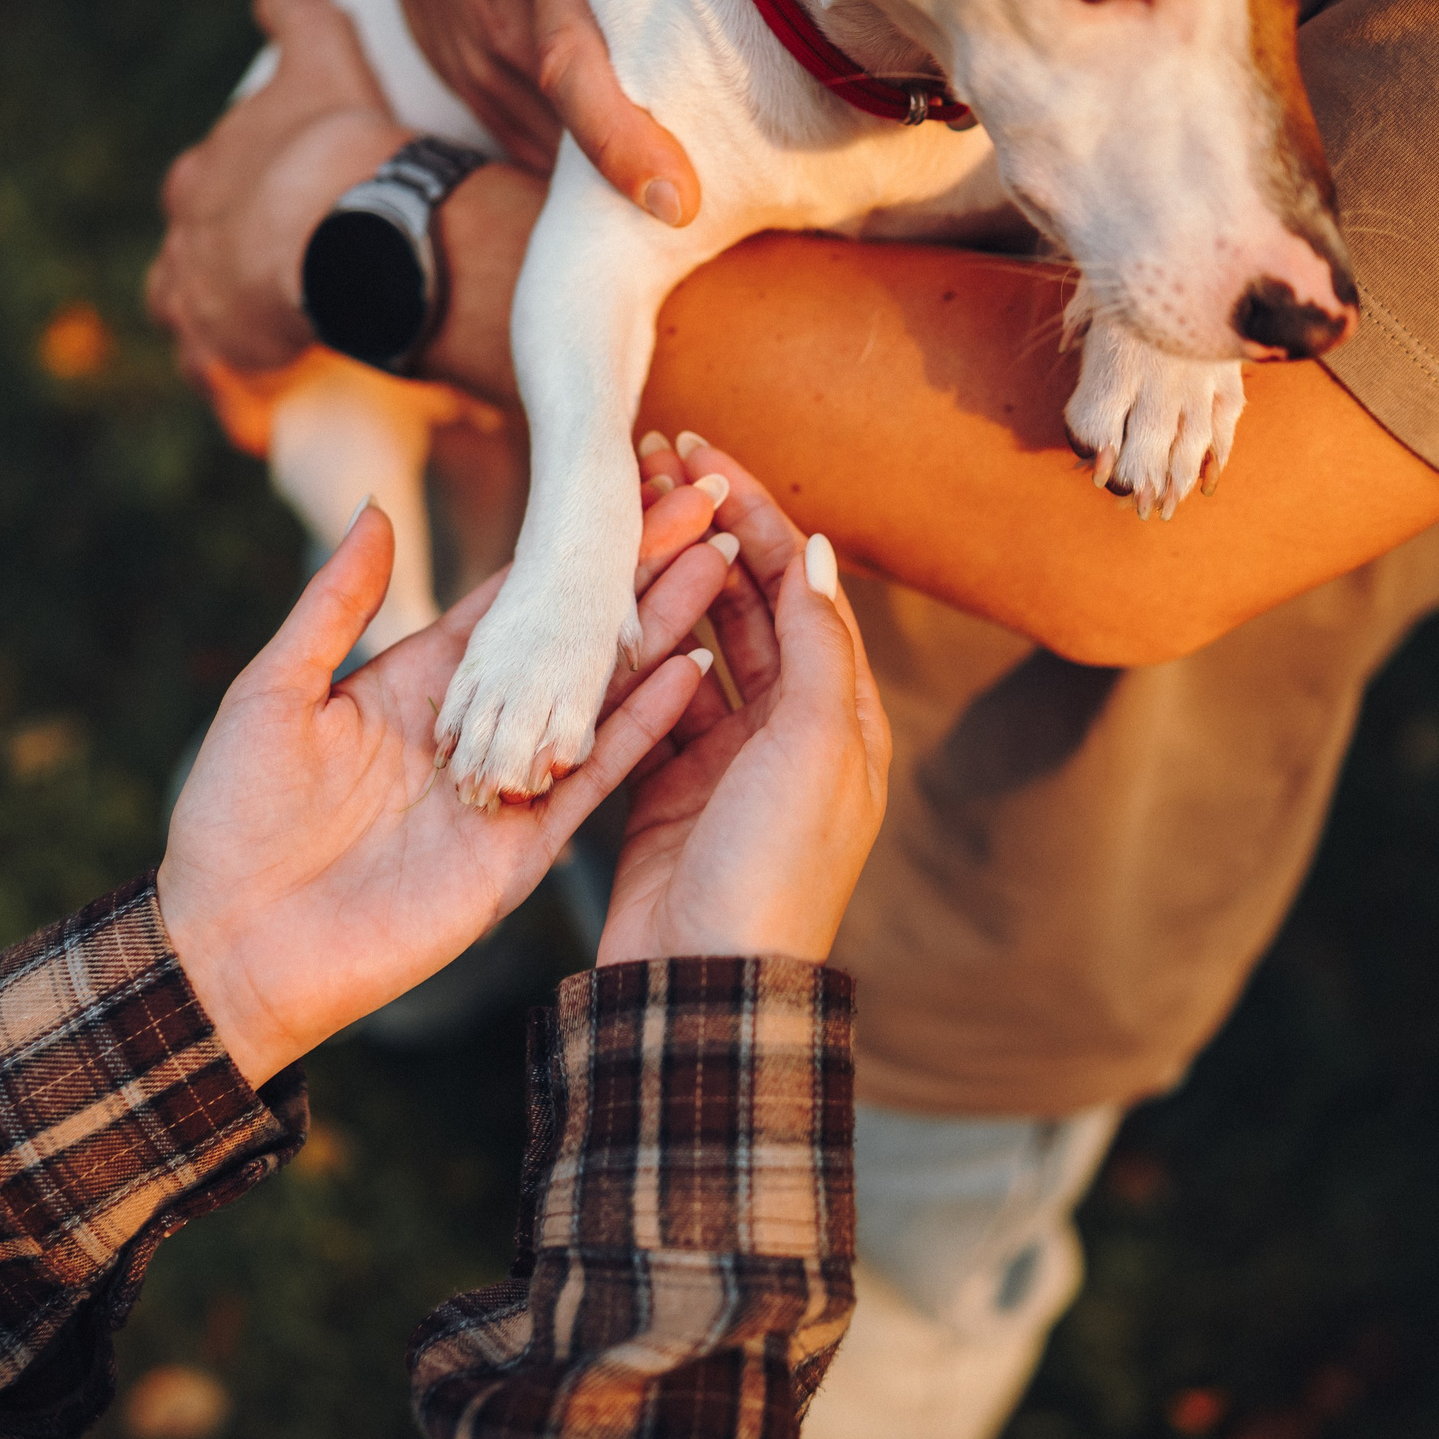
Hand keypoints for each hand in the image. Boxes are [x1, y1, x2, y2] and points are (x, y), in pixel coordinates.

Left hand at [146, 0, 411, 379]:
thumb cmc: (333, 141)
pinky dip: (250, 412)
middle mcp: (183, 249)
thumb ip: (295, 10)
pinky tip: (274, 422)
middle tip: (279, 295)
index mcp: (199, 185)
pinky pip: (232, 403)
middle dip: (220, 284)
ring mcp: (198, 312)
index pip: (199, 199)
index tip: (272, 223)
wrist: (346, 222)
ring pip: (198, 339)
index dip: (236, 212)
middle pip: (185, 273)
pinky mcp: (224, 366)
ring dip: (229, 351)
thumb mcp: (315, 54)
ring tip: (275, 363)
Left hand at [160, 478, 734, 1085]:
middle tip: (708, 505)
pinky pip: (593, 779)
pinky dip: (643, 726)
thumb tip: (376, 505)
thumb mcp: (276, 691)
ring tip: (724, 569)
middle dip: (639, 574)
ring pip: (601, 697)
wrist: (233, 945)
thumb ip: (335, 604)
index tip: (631, 485)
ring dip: (661, 634)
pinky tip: (694, 670)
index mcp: (417, 685)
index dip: (572, 546)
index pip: (513, 601)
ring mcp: (504, 787)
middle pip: (573, 638)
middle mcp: (474, 728)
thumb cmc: (233, 815)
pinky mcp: (519, 850)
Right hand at [365, 0, 702, 224]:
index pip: (574, 70)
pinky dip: (559, 148)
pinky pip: (514, 134)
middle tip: (704, 195)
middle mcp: (497, 20)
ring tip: (657, 176)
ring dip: (594, 171)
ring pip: (541, 147)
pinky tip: (597, 143)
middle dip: (635, 175)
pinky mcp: (450, 68)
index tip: (674, 199)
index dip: (622, 144)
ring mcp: (466, 52)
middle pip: (569, 133)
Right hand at [598, 434, 891, 965]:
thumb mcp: (812, 746)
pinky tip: (598, 609)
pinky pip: (649, 705)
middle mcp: (787, 733)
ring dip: (662, 585)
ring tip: (618, 521)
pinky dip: (629, 656)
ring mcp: (723, 762)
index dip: (757, 515)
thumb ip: (815, 644)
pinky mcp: (665, 791)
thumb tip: (816, 550)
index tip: (703, 455)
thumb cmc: (772, 870)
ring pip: (695, 649)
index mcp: (840, 718)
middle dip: (705, 534)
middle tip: (651, 468)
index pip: (803, 589)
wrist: (702, 983)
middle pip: (749, 608)